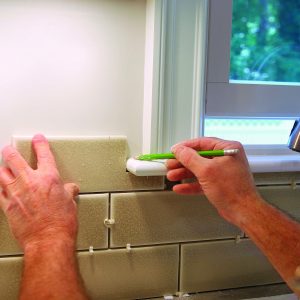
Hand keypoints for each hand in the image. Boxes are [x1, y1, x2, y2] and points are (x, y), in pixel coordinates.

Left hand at [0, 134, 78, 249]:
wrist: (49, 240)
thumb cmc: (61, 223)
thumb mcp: (70, 202)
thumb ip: (67, 191)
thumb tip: (69, 189)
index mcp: (49, 178)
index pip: (43, 154)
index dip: (40, 143)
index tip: (37, 139)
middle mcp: (30, 181)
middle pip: (13, 158)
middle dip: (10, 151)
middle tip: (9, 149)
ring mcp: (16, 193)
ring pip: (1, 173)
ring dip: (2, 168)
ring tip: (3, 167)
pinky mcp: (7, 205)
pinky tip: (0, 186)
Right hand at [166, 137, 259, 224]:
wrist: (243, 211)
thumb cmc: (234, 190)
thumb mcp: (206, 170)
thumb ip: (190, 158)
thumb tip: (179, 150)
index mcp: (228, 149)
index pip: (202, 142)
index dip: (186, 146)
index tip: (174, 150)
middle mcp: (226, 158)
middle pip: (198, 156)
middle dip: (182, 162)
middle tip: (170, 164)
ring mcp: (222, 171)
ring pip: (198, 169)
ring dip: (184, 173)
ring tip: (172, 176)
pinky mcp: (219, 184)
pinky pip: (201, 181)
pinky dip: (190, 184)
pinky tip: (180, 187)